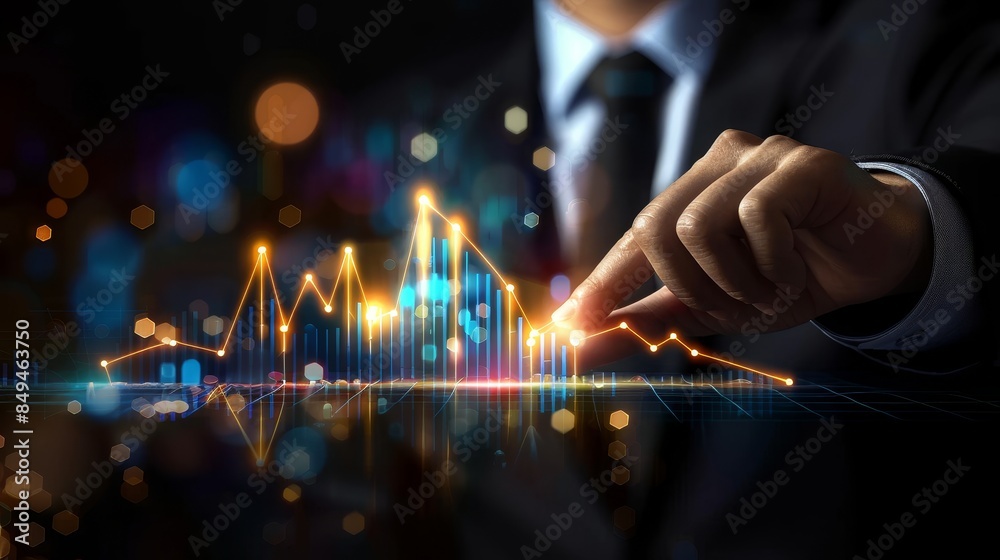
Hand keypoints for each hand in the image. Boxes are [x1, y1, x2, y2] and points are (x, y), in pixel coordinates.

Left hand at [551, 130, 932, 356]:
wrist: (876, 261)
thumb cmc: (790, 277)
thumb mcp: (714, 307)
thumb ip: (650, 322)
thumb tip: (579, 350)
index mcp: (690, 193)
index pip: (633, 239)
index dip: (603, 284)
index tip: (569, 328)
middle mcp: (716, 163)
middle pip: (657, 228)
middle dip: (689, 287)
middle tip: (734, 308)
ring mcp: (760, 155)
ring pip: (700, 225)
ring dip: (735, 281)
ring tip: (772, 289)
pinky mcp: (803, 161)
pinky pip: (759, 216)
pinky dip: (775, 264)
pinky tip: (799, 268)